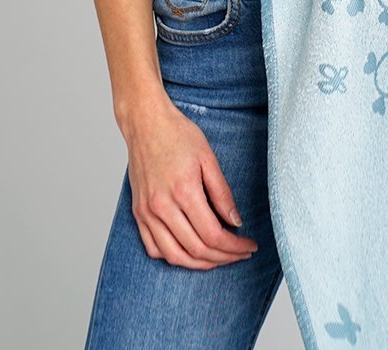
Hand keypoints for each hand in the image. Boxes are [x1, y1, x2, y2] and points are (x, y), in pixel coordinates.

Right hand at [124, 91, 258, 267]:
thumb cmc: (177, 134)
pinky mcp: (138, 213)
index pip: (213, 235)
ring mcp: (147, 213)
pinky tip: (190, 252)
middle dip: (223, 258)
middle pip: (196, 250)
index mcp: (184, 191)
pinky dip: (174, 257)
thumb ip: (222, 192)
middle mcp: (162, 206)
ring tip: (219, 258)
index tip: (249, 247)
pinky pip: (154, 249)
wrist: (145, 123)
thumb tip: (236, 221)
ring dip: (200, 264)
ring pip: (175, 256)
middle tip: (240, 254)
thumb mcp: (208, 157)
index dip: (234, 247)